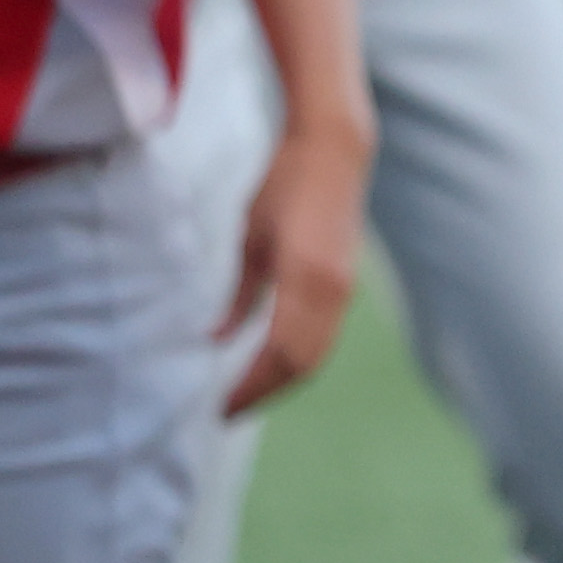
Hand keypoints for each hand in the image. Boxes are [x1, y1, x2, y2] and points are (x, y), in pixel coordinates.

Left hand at [220, 105, 371, 414]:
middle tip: (226, 411)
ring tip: (246, 394)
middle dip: (265, 391)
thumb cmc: (285, 186)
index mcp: (306, 279)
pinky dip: (297, 358)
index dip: (250, 386)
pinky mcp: (347, 284)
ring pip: (317, 353)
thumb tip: (215, 340)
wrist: (337, 151)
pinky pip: (324, 336)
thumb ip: (238, 295)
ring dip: (282, 380)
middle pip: (303, 363)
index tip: (218, 408)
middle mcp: (333, 290)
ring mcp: (345, 288)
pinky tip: (269, 363)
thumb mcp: (251, 240)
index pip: (279, 353)